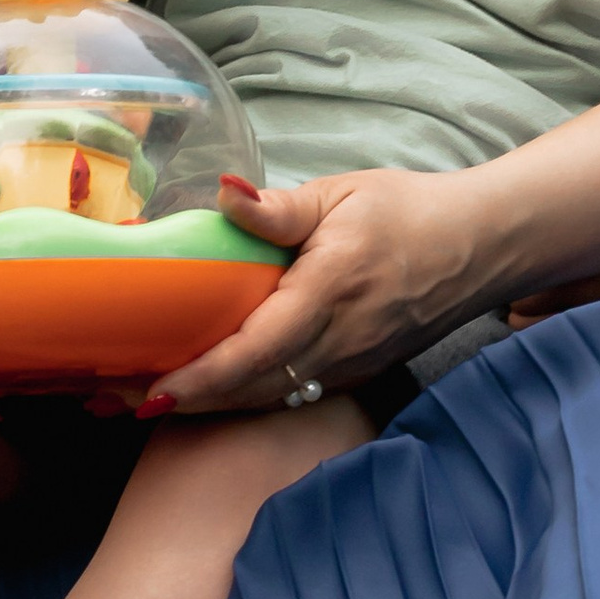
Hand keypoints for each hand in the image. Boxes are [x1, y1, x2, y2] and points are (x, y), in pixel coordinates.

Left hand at [151, 166, 502, 412]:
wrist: (483, 246)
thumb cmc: (411, 212)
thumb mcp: (342, 195)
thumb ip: (277, 208)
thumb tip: (222, 193)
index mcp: (330, 292)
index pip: (255, 350)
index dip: (200, 378)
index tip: (149, 390)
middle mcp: (340, 342)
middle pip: (250, 390)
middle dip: (185, 401)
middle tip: (116, 399)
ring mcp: (351, 365)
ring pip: (267, 400)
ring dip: (208, 405)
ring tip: (145, 398)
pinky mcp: (356, 373)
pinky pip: (289, 395)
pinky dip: (243, 399)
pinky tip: (206, 391)